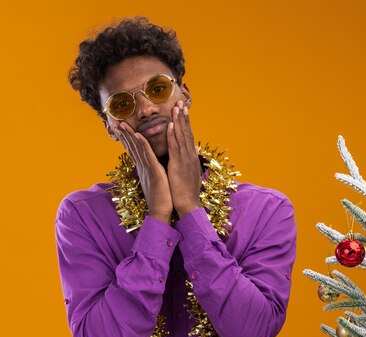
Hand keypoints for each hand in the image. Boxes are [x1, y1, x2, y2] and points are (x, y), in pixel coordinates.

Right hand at [115, 123, 173, 223]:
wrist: (162, 212)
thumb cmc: (162, 198)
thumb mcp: (157, 180)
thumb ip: (154, 171)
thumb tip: (154, 165)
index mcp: (144, 168)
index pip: (134, 150)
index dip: (128, 139)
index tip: (122, 129)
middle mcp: (142, 167)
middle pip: (132, 147)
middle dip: (124, 134)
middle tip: (116, 122)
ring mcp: (146, 168)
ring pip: (137, 149)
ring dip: (129, 135)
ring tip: (122, 124)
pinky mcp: (153, 171)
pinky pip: (147, 155)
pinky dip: (142, 144)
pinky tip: (137, 135)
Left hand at [166, 100, 201, 217]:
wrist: (188, 205)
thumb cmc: (187, 192)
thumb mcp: (191, 173)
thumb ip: (191, 159)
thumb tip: (194, 149)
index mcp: (191, 158)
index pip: (188, 136)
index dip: (186, 123)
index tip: (183, 111)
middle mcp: (190, 156)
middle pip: (187, 132)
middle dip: (184, 117)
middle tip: (181, 102)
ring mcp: (185, 160)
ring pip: (182, 137)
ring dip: (179, 121)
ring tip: (177, 108)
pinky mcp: (178, 165)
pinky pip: (175, 147)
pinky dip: (173, 135)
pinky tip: (171, 125)